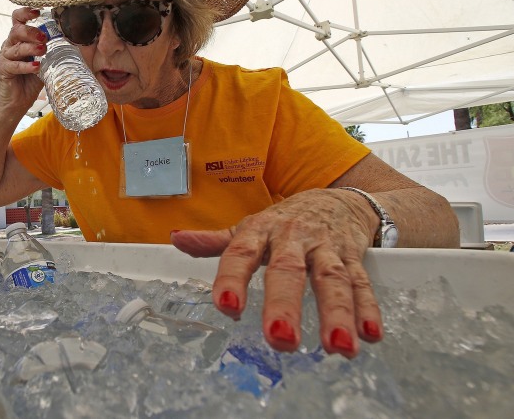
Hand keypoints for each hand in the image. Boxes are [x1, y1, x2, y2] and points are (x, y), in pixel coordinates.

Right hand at [0, 7, 47, 111]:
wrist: (18, 101)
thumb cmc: (31, 80)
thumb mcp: (46, 62)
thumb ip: (53, 51)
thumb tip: (73, 42)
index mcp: (19, 39)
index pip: (17, 20)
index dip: (25, 13)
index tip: (38, 11)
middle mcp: (10, 45)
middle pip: (16, 30)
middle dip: (31, 32)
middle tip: (44, 37)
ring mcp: (5, 57)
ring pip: (15, 47)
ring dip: (31, 47)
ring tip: (43, 50)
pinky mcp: (3, 70)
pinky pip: (14, 65)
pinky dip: (27, 66)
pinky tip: (37, 66)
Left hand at [170, 188, 381, 357]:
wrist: (337, 198)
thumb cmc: (285, 221)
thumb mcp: (250, 227)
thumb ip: (216, 241)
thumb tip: (176, 239)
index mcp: (261, 230)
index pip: (241, 253)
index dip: (233, 279)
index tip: (227, 308)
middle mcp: (293, 238)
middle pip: (289, 270)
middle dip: (285, 304)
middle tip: (280, 337)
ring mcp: (326, 248)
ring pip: (332, 280)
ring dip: (337, 313)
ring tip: (337, 347)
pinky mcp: (353, 257)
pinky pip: (361, 282)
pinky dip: (367, 308)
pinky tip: (369, 335)